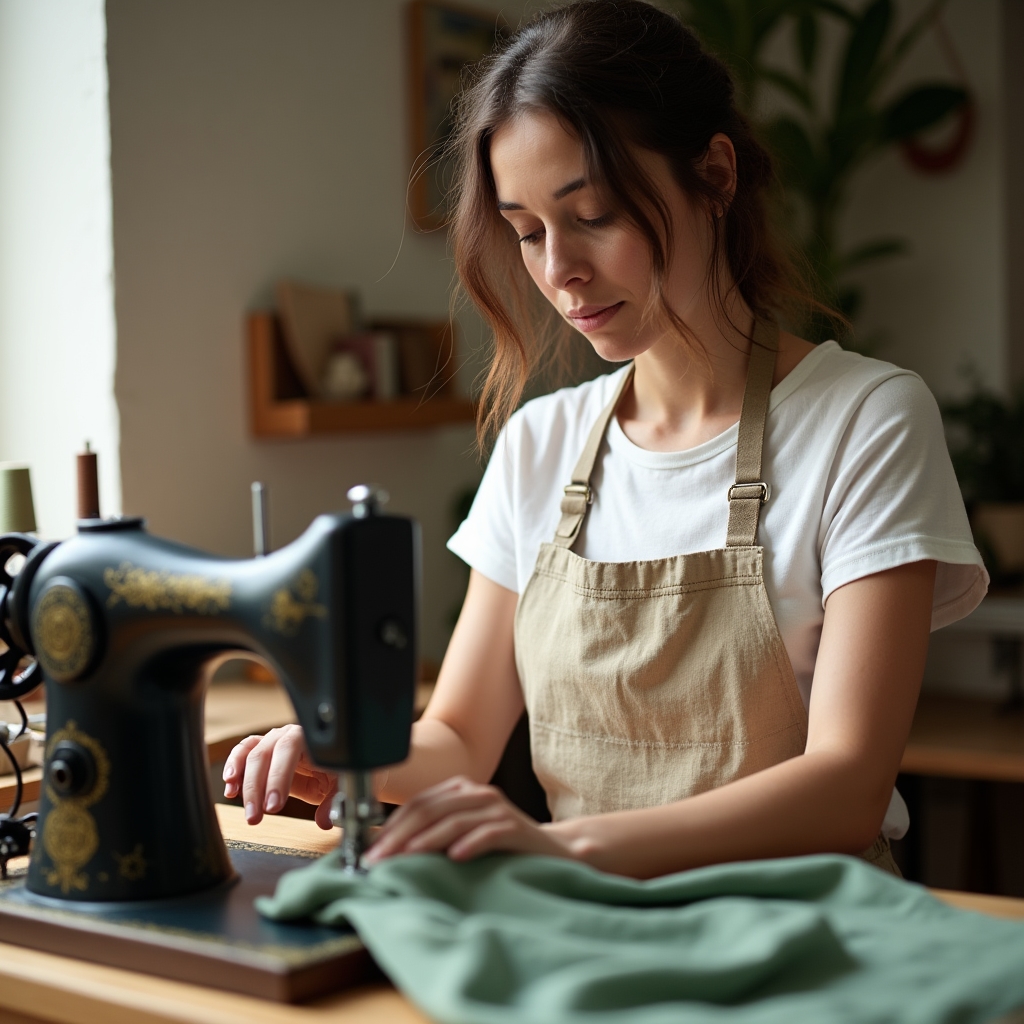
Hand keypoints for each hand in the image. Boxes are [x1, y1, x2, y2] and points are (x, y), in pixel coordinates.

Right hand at [222, 724, 336, 828]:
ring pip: (249, 752)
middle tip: (254, 816)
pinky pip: (243, 757)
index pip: (289, 748)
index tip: (273, 805)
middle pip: (264, 753)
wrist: (332, 769)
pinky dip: (234, 770)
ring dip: (240, 776)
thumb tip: (325, 819)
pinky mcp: (263, 755)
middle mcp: (287, 736)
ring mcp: (273, 743)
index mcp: (309, 738)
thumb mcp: (343, 784)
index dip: (278, 776)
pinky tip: (231, 789)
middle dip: (256, 786)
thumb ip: (335, 801)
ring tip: (233, 795)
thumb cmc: (338, 771)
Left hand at [364, 775, 572, 865]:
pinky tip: (456, 857)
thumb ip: (431, 835)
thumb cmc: (498, 847)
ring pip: (454, 820)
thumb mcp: (460, 835)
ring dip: (427, 841)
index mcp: (460, 790)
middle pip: (430, 809)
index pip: (417, 804)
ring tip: (407, 858)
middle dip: (400, 835)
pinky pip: (489, 833)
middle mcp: (478, 793)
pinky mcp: (515, 827)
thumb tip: (385, 850)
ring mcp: (498, 808)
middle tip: (379, 860)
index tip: (371, 853)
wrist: (551, 851)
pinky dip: (470, 843)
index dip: (391, 827)